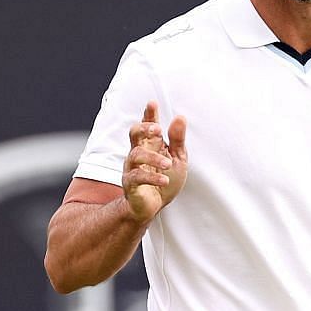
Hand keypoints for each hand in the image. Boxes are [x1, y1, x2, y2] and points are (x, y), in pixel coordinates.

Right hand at [123, 101, 187, 222]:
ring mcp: (132, 168)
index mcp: (151, 144)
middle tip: (157, 130)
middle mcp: (139, 153)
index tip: (152, 103)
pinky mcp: (130, 184)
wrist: (153, 207)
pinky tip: (164, 180)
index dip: (149, 114)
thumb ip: (177, 140)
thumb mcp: (177, 159)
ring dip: (153, 158)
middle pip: (134, 133)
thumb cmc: (165, 180)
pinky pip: (137, 177)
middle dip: (143, 128)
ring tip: (168, 165)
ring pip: (135, 155)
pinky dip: (152, 177)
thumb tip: (180, 117)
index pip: (148, 125)